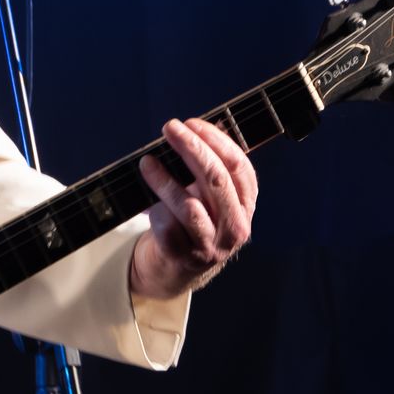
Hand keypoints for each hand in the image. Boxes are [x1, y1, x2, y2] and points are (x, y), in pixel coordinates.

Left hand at [131, 117, 257, 298]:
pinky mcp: (184, 258)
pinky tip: (148, 203)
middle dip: (191, 148)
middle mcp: (234, 227)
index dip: (216, 140)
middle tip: (170, 128)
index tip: (191, 123)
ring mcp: (211, 246)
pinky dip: (156, 210)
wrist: (175, 270)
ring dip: (165, 179)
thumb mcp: (209, 196)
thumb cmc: (193, 223)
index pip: (239, 166)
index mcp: (245, 205)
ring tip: (147, 162)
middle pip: (216, 180)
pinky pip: (168, 227)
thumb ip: (208, 167)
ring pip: (189, 206)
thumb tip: (195, 128)